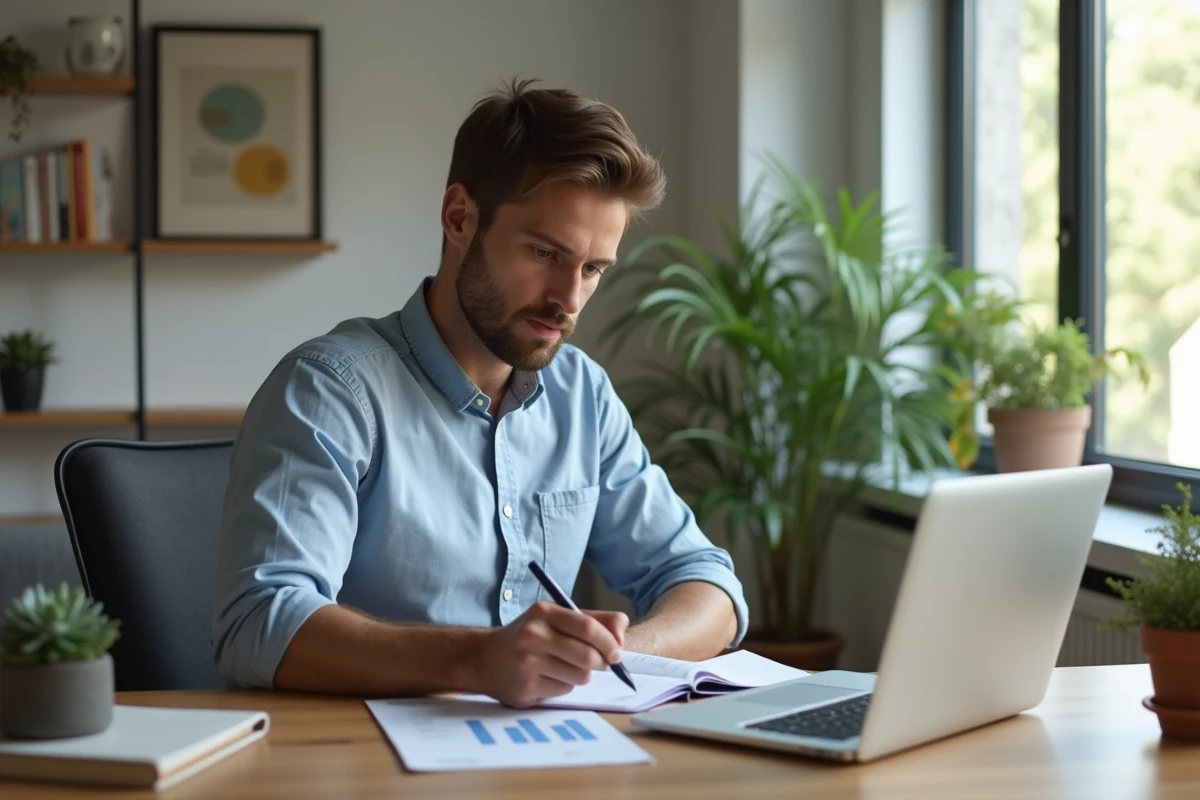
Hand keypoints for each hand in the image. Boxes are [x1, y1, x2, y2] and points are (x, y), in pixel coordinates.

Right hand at [474, 601, 628, 707]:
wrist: (484, 658)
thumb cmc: (528, 637)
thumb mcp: (556, 618)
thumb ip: (593, 620)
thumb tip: (622, 634)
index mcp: (544, 612)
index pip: (588, 627)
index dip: (609, 641)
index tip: (617, 651)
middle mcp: (533, 634)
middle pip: (587, 656)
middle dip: (602, 663)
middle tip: (602, 664)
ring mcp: (527, 662)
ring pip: (579, 676)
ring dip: (582, 675)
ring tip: (566, 667)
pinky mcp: (525, 687)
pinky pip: (564, 690)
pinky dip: (564, 685)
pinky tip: (548, 678)